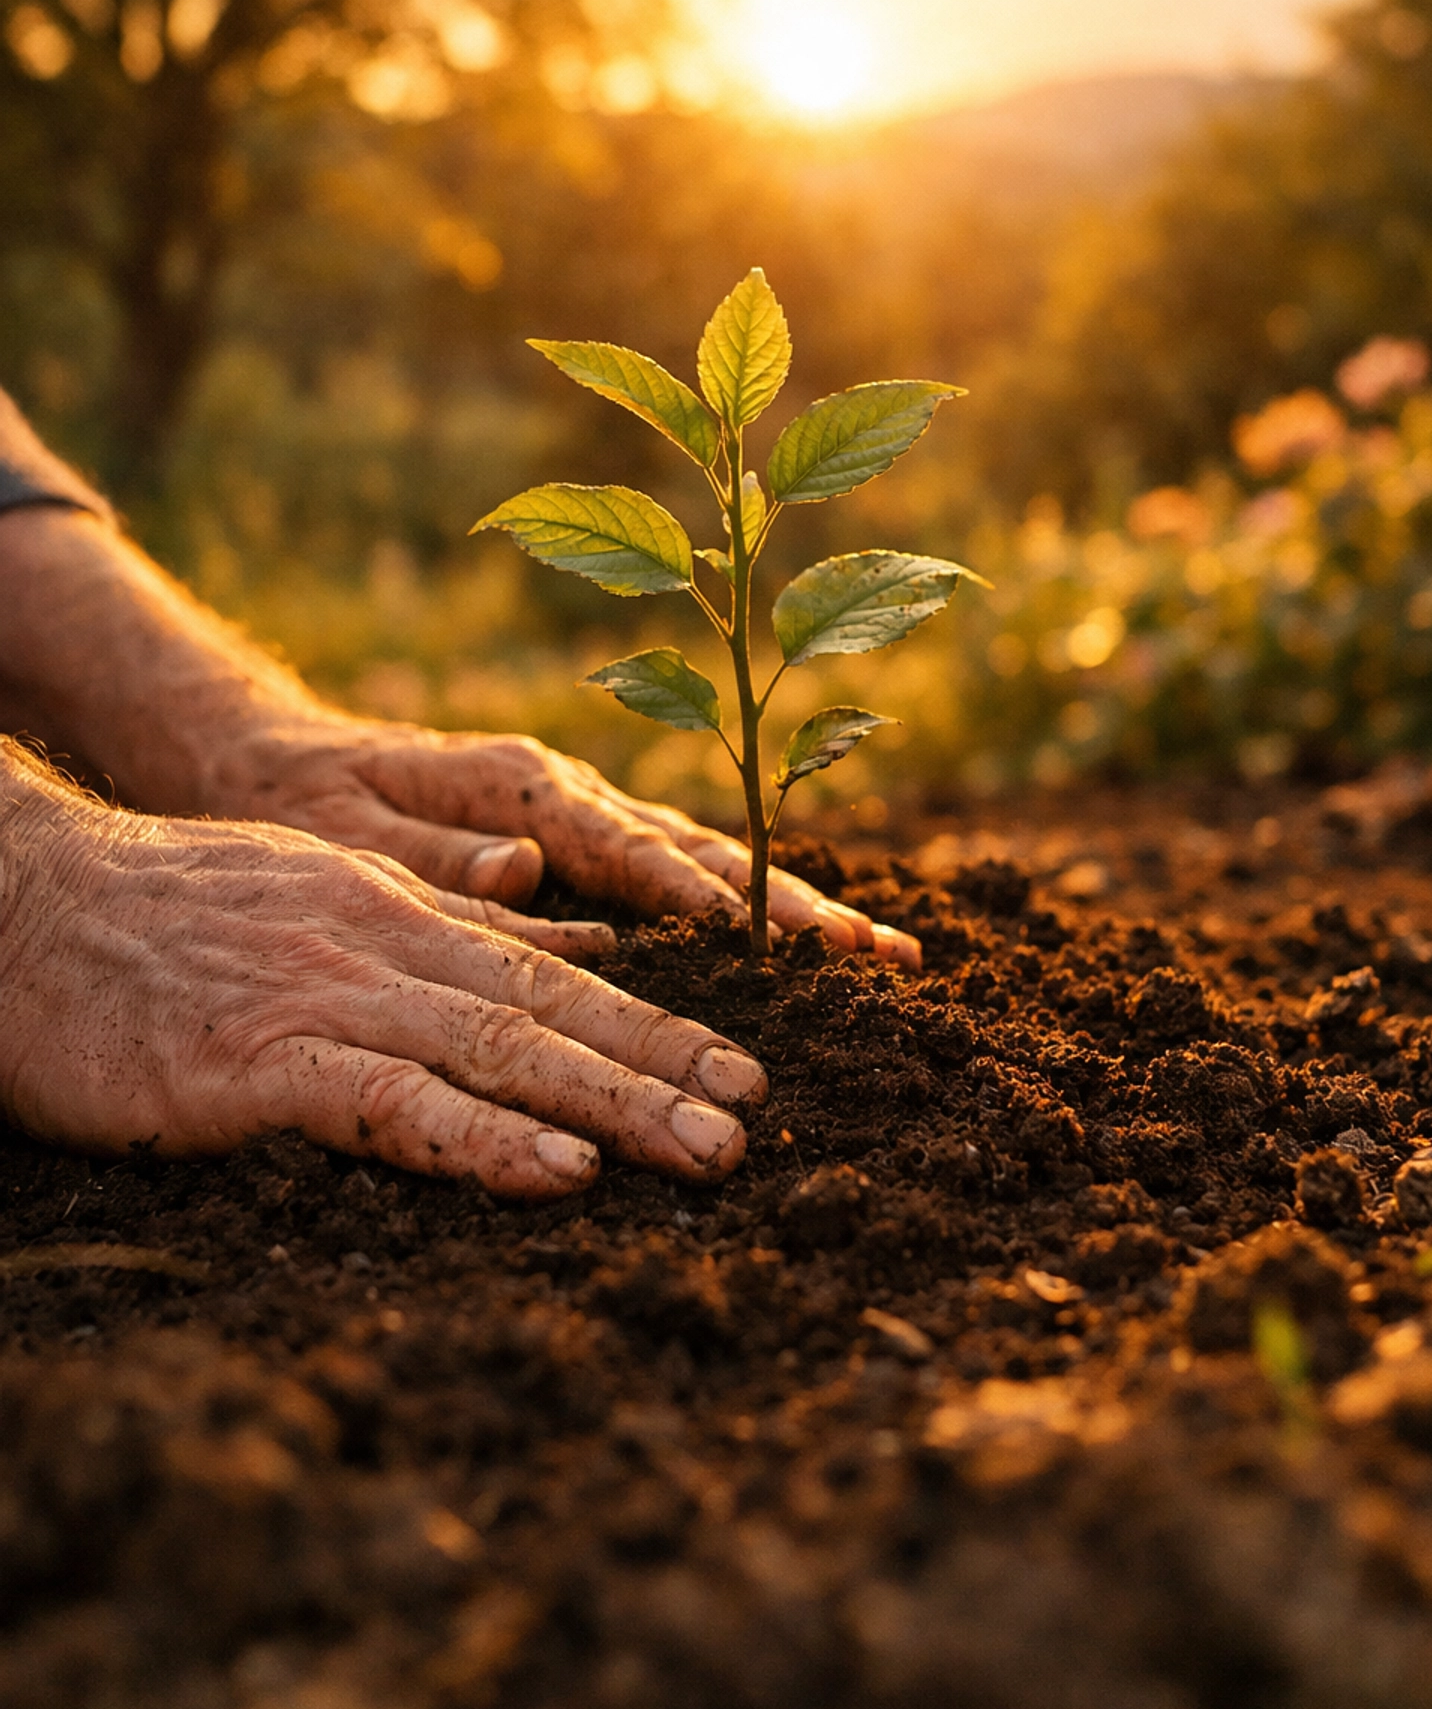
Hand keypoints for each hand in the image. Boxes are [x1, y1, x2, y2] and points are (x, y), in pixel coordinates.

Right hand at [0, 752, 765, 1196]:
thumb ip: (438, 921)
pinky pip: (387, 1102)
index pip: (551, 970)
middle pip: (546, 1010)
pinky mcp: (252, 1062)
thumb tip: (562, 932)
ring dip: (609, 1103)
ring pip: (494, 1049)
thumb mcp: (319, 893)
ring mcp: (320, 998)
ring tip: (703, 1153)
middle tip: (752, 1123)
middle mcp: (379, 945)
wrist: (22, 901)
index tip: (741, 1070)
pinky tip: (556, 1170)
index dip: (653, 1021)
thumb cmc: (162, 911)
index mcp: (396, 911)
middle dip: (661, 1068)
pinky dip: (480, 1136)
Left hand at [218, 719, 922, 970]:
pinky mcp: (579, 833)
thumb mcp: (341, 832)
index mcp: (519, 784)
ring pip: (707, 856)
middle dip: (797, 903)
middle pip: (701, 848)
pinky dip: (750, 906)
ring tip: (887, 948)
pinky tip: (810, 940)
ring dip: (796, 904)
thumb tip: (526, 868)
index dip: (710, 899)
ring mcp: (580, 809)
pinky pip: (680, 868)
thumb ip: (435, 856)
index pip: (631, 848)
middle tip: (887, 952)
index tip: (786, 943)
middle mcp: (567, 790)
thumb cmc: (300, 801)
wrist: (267, 756)